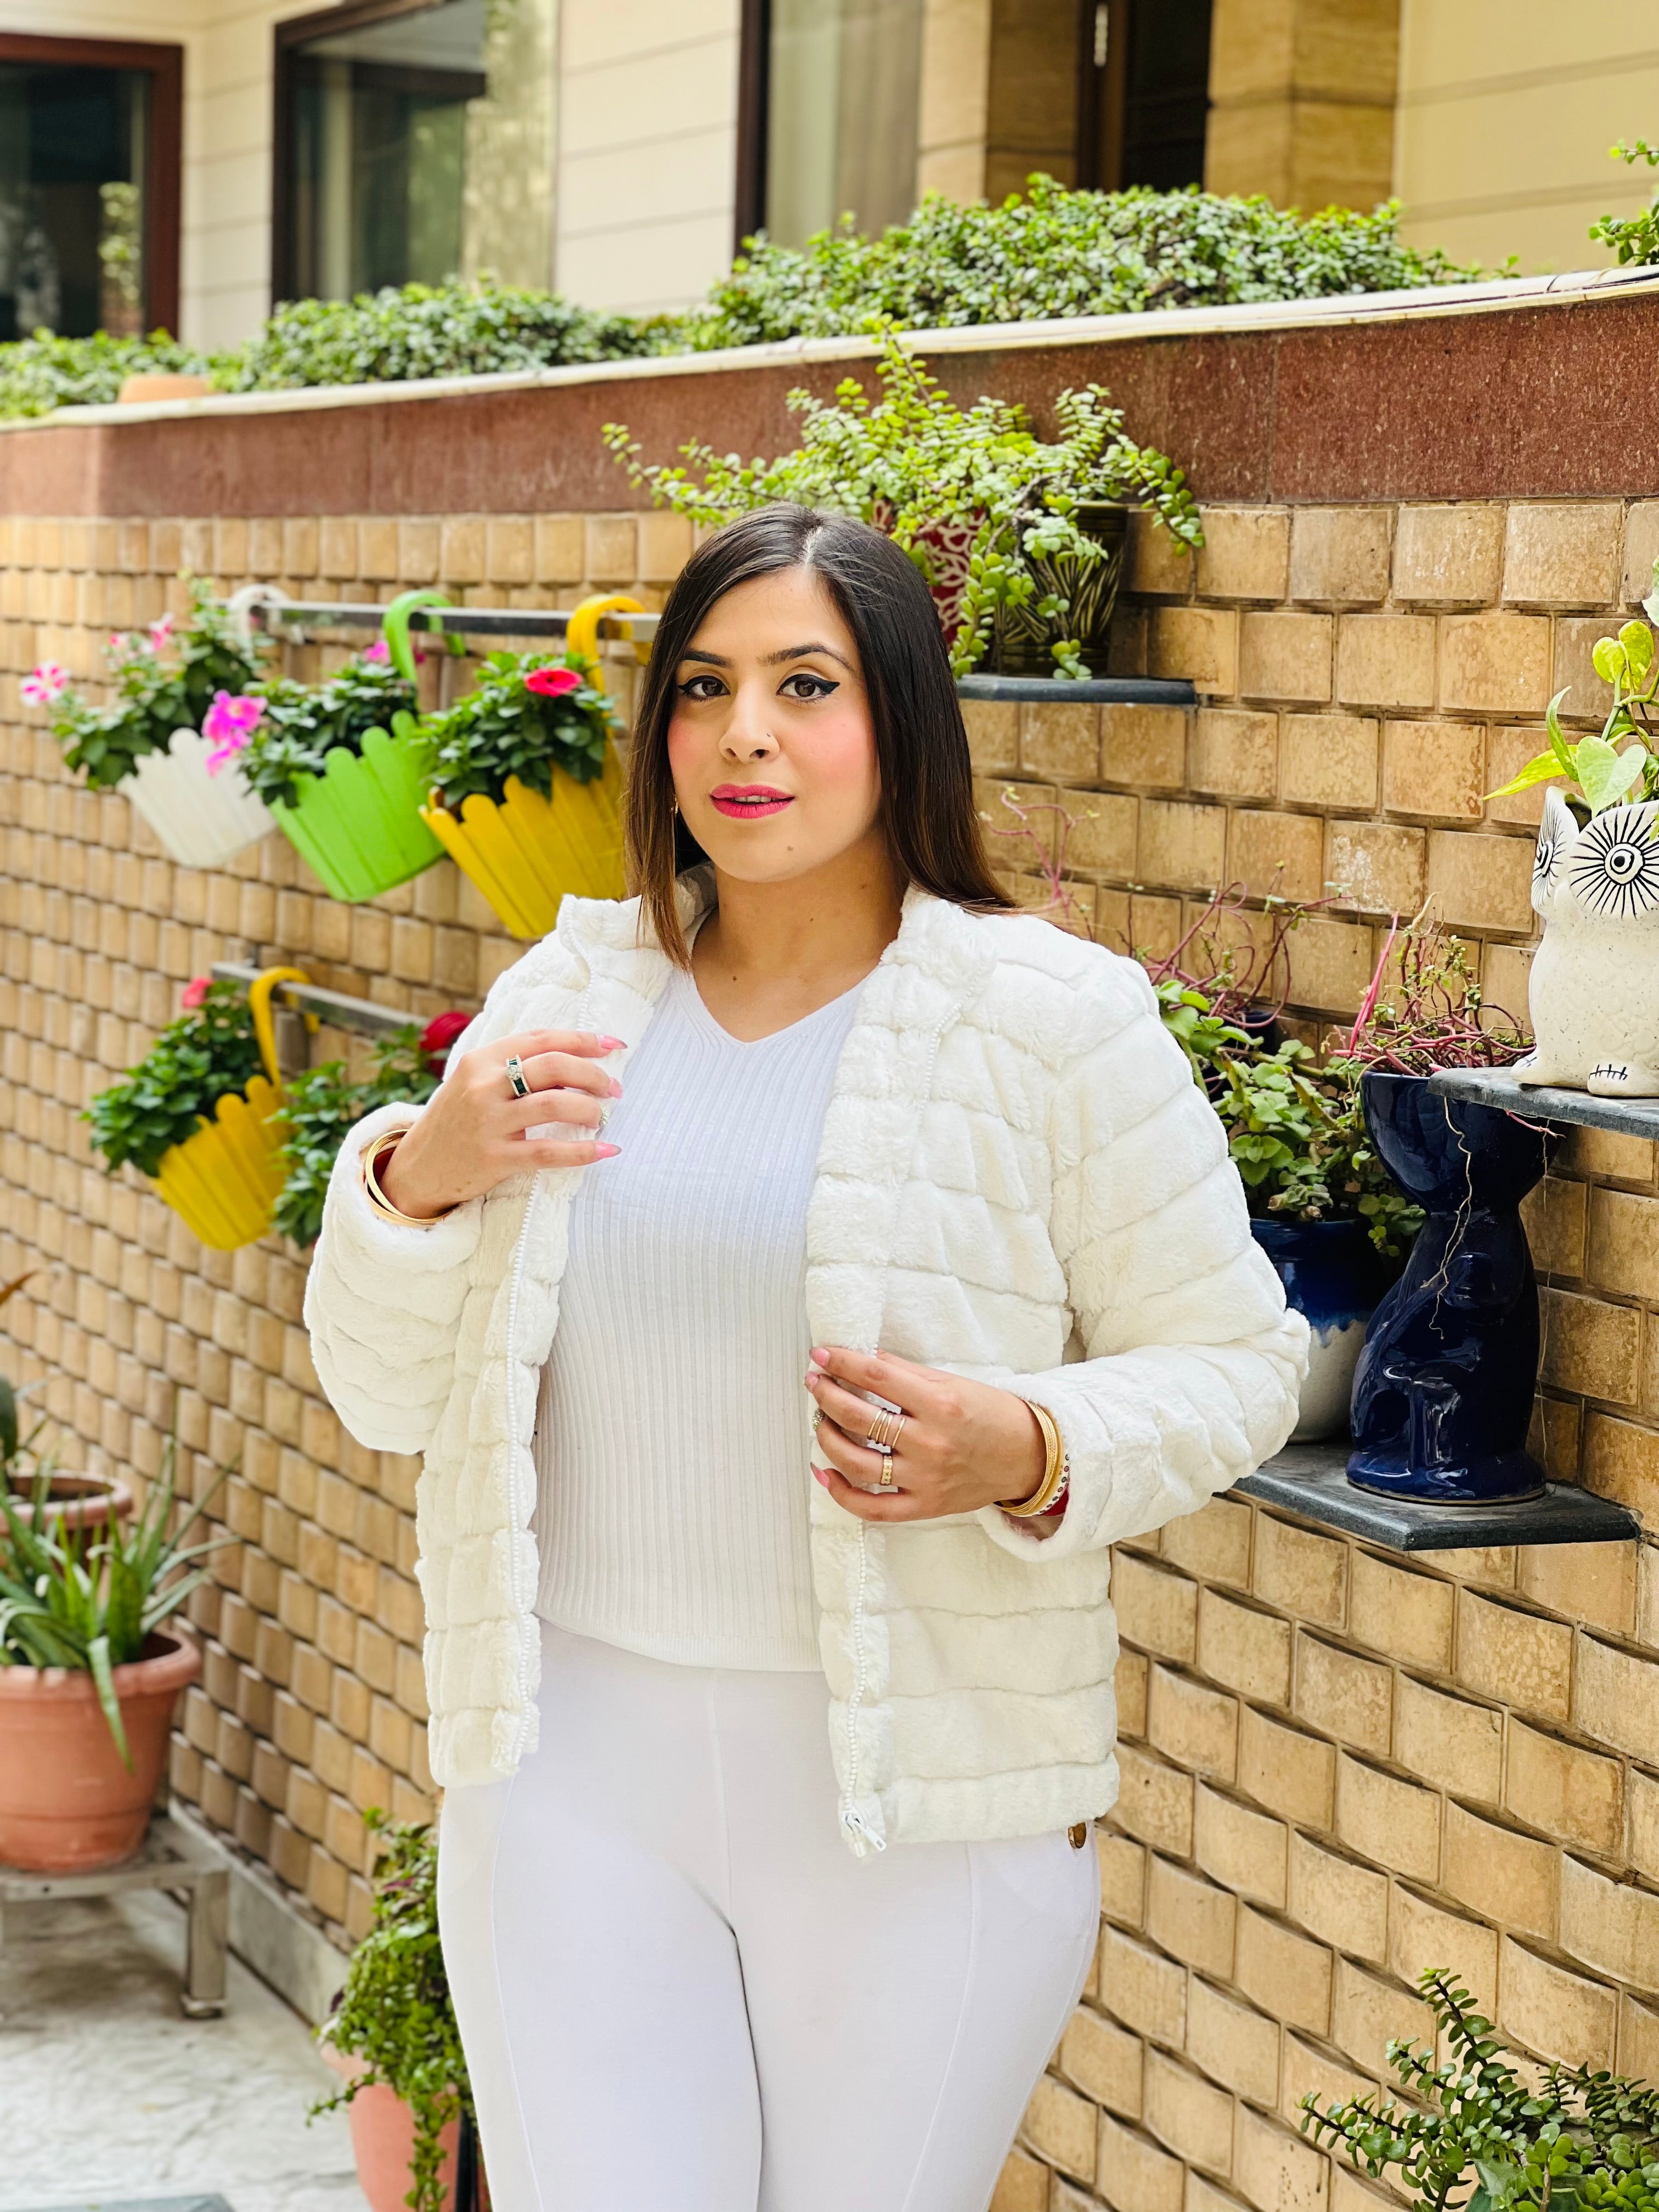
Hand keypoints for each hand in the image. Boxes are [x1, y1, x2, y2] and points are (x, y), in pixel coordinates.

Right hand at [378, 1029, 623, 1218]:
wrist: (418, 1167)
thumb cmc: (457, 1121)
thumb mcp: (473, 1082)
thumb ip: (511, 1067)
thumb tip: (571, 1057)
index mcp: (480, 1060)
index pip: (540, 1039)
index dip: (581, 1040)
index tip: (612, 1046)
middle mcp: (483, 1086)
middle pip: (553, 1067)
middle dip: (592, 1075)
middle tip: (613, 1088)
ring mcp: (488, 1122)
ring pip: (554, 1105)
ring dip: (589, 1109)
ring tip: (601, 1116)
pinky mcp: (494, 1158)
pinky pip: (548, 1151)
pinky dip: (582, 1151)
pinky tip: (605, 1150)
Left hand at [804, 1347, 1047, 1524]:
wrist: (1027, 1457)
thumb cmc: (990, 1415)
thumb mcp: (952, 1383)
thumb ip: (905, 1373)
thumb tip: (862, 1359)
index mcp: (940, 1405)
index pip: (876, 1378)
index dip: (842, 1363)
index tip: (821, 1355)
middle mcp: (930, 1443)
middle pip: (859, 1419)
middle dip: (827, 1395)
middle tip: (815, 1382)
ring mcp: (925, 1479)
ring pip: (857, 1463)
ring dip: (827, 1438)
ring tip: (820, 1419)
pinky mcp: (924, 1506)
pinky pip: (872, 1508)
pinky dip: (841, 1493)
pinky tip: (823, 1472)